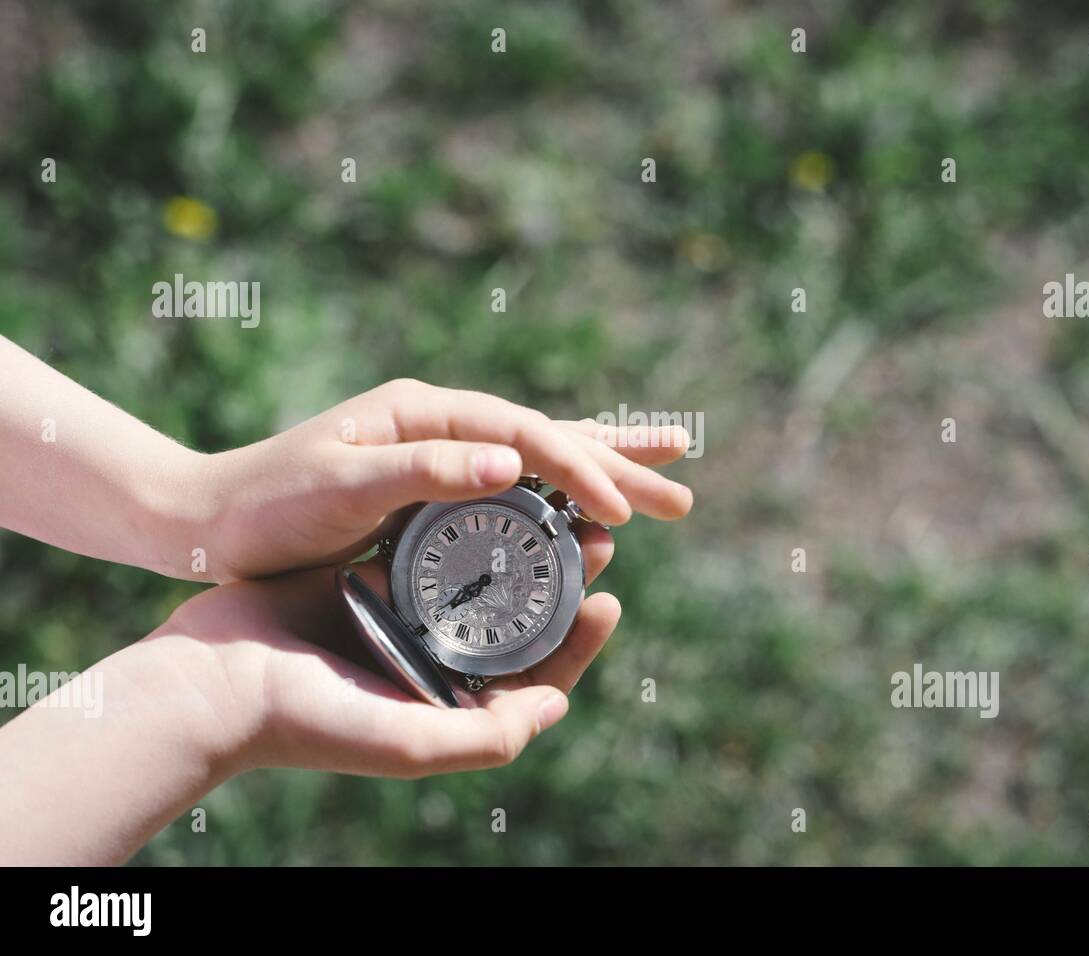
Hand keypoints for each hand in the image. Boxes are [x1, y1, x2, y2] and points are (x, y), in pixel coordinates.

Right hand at [164, 519, 620, 776]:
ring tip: (554, 507)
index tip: (607, 601)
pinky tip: (489, 490)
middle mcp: (430, 665)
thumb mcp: (408, 744)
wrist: (208, 680)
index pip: (534, 675)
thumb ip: (489, 738)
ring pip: (477, 576)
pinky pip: (428, 547)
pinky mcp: (368, 581)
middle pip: (515, 620)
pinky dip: (460, 523)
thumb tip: (556, 706)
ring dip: (517, 544)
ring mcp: (401, 621)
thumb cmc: (306, 720)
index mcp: (447, 707)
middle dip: (558, 580)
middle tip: (595, 538)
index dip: (577, 642)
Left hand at [196, 379, 692, 580]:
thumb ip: (423, 472)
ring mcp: (441, 454)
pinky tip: (587, 507)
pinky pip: (516, 487)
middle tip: (686, 493)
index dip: (580, 470)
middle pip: (551, 438)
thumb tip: (513, 461)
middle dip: (621, 464)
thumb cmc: (268, 506)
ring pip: (543, 459)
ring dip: (606, 474)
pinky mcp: (434, 488)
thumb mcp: (341, 488)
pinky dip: (562, 494)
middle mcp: (443, 425)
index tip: (622, 513)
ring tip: (666, 483)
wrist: (210, 521)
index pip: (525, 436)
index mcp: (426, 413)